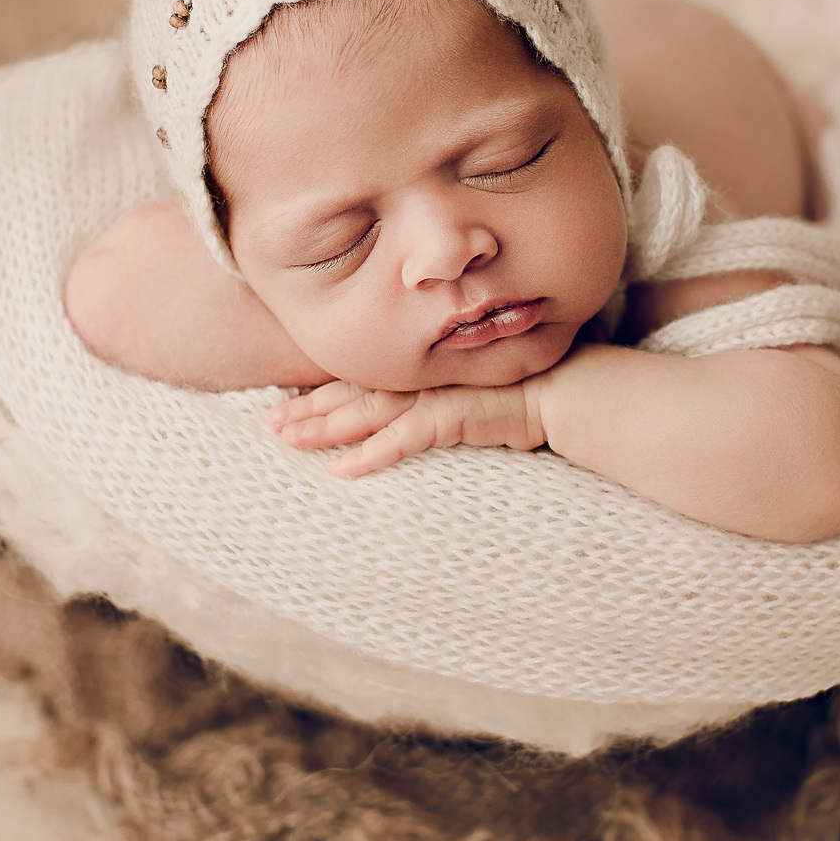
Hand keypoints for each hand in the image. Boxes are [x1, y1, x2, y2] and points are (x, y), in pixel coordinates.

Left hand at [268, 379, 546, 477]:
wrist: (570, 389)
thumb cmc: (529, 388)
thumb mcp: (476, 391)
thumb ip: (448, 396)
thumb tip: (430, 411)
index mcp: (426, 369)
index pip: (364, 378)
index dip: (325, 390)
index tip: (289, 400)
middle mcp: (425, 376)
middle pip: (354, 391)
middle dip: (309, 407)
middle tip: (269, 423)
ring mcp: (437, 394)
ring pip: (367, 411)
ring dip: (325, 426)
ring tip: (287, 439)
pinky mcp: (454, 416)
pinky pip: (404, 438)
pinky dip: (371, 454)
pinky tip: (339, 471)